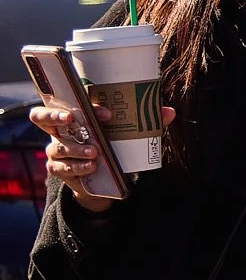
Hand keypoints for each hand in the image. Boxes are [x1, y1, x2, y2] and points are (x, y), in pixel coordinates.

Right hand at [29, 104, 174, 212]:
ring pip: (58, 145)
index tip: (108, 114)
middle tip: (72, 118)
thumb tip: (169, 111)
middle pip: (41, 115)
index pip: (70, 101)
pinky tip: (91, 167)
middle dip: (55, 115)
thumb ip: (147, 122)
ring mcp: (56, 148)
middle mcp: (59, 129)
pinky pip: (61, 166)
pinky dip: (76, 167)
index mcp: (75, 114)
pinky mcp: (56, 167)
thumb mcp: (129, 133)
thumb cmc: (113, 146)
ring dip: (77, 148)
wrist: (103, 179)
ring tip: (96, 152)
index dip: (83, 103)